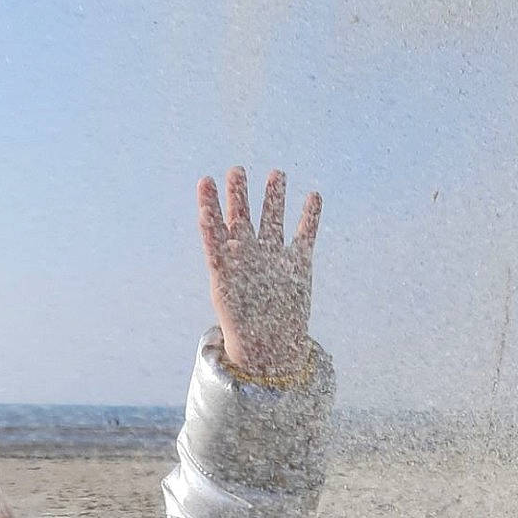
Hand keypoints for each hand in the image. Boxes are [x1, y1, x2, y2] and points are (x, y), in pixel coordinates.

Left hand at [197, 166, 320, 380]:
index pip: (216, 225)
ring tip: (276, 174)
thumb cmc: (241, 325)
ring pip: (275, 220)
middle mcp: (250, 255)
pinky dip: (310, 217)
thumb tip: (204, 216)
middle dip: (241, 193)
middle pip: (244, 217)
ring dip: (275, 198)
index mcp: (229, 260)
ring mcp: (274, 257)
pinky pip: (305, 235)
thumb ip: (217, 250)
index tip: (205, 181)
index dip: (210, 203)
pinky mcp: (298, 264)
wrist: (271, 346)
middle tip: (237, 170)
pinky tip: (313, 196)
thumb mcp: (222, 284)